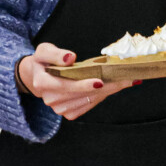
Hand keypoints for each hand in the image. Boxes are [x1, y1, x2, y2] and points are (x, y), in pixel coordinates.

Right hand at [17, 42, 133, 120]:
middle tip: (128, 77)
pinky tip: (114, 86)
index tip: (100, 81)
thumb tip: (70, 57)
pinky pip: (90, 104)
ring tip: (126, 80)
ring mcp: (60, 109)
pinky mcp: (69, 113)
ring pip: (90, 99)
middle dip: (107, 85)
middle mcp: (51, 99)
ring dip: (110, 90)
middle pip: (83, 94)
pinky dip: (103, 95)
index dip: (82, 85)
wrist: (38, 77)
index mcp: (42, 83)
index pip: (64, 85)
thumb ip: (55, 54)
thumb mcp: (44, 51)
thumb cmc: (43, 62)